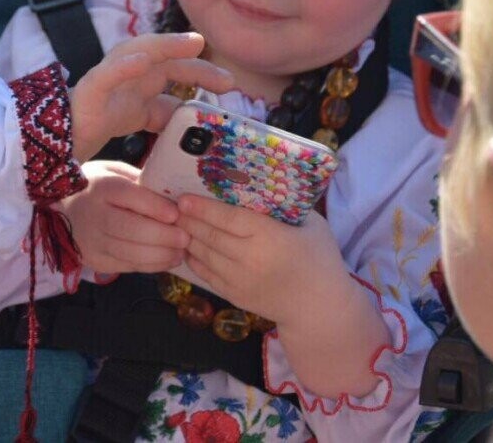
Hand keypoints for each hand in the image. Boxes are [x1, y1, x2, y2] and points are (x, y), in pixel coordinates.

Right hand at [62, 162, 187, 274]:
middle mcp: (94, 215)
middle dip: (162, 236)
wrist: (61, 210)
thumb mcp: (114, 172)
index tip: (177, 213)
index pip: (130, 196)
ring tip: (181, 252)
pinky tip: (168, 260)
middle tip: (186, 237)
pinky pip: (128, 266)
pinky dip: (152, 266)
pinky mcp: (96, 261)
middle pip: (130, 229)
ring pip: (130, 252)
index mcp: (101, 187)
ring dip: (161, 255)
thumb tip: (174, 192)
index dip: (155, 206)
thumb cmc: (96, 187)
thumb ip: (140, 180)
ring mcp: (93, 242)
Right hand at [69, 32, 231, 162]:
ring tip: (191, 44)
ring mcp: (109, 77)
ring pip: (137, 51)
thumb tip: (194, 113)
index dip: (202, 72)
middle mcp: (128, 70)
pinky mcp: (89, 89)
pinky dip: (123, 66)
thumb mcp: (142, 117)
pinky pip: (106, 74)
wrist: (62, 137)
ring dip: (165, 45)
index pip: (176, 68)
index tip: (229, 84)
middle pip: (165, 58)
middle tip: (226, 79)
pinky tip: (141, 63)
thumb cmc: (100, 120)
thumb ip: (165, 111)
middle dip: (195, 64)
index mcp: (142, 77)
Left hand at [176, 194, 344, 322]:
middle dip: (188, 220)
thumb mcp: (312, 225)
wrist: (319, 307)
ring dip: (188, 238)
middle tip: (173, 206)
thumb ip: (285, 207)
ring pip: (204, 254)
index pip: (227, 219)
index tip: (184, 198)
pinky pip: (206, 275)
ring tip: (176, 223)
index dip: (203, 208)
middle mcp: (249, 259)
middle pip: (210, 235)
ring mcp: (239, 280)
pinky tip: (188, 247)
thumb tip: (258, 185)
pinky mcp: (234, 296)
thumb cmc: (319, 258)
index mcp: (269, 237)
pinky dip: (194, 259)